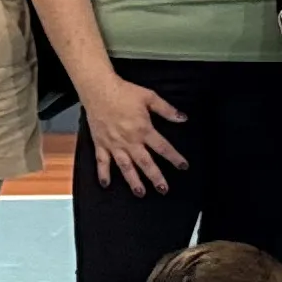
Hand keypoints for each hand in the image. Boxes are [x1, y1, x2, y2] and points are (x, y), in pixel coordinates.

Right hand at [79, 75, 188, 194]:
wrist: (99, 89)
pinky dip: (103, 173)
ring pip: (125, 166)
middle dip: (156, 177)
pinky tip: (106, 184)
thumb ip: (167, 110)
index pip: (163, 147)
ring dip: (133, 181)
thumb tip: (182, 118)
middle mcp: (129, 140)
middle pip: (145, 162)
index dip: (174, 157)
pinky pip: (102, 161)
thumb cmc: (123, 92)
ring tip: (140, 192)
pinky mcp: (100, 143)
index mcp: (143, 129)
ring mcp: (114, 144)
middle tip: (163, 189)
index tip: (183, 166)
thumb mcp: (150, 97)